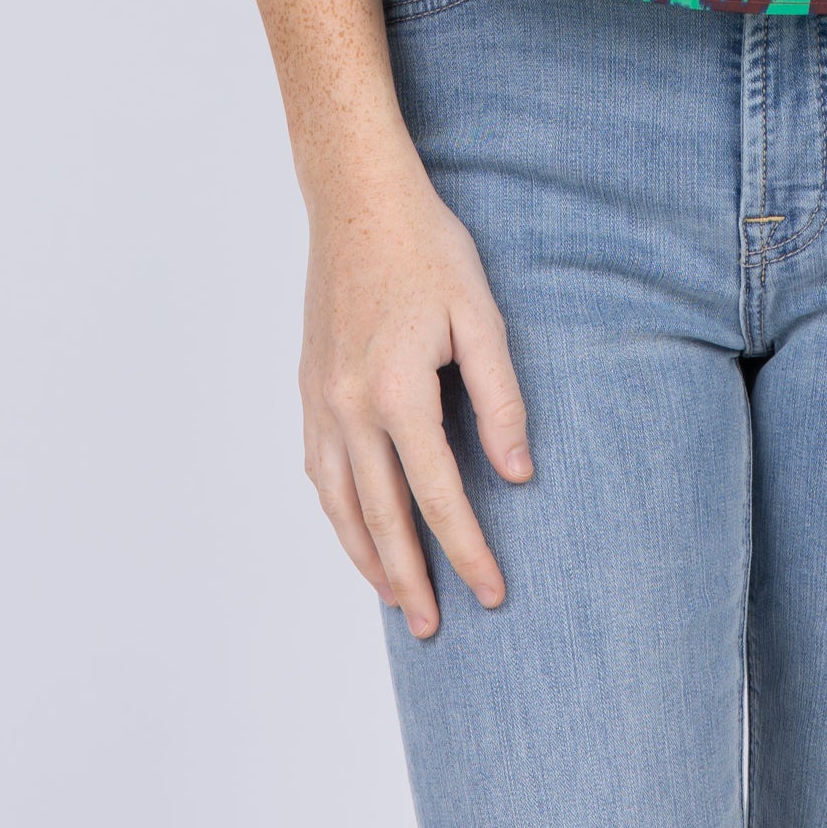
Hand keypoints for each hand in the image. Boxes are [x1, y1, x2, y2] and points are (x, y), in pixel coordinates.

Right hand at [299, 139, 532, 638]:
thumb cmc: (428, 249)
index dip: (469, 550)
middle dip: (411, 578)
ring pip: (339, 503)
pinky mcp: (308, 387)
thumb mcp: (480, 315)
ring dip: (367, 556)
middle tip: (436, 628)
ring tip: (396, 598)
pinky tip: (357, 528)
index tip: (493, 592)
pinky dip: (338, 512)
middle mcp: (349, 407)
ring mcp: (320, 400)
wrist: (357, 200)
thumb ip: (501, 398)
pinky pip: (319, 470)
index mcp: (397, 392)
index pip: (438, 496)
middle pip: (381, 517)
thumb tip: (518, 475)